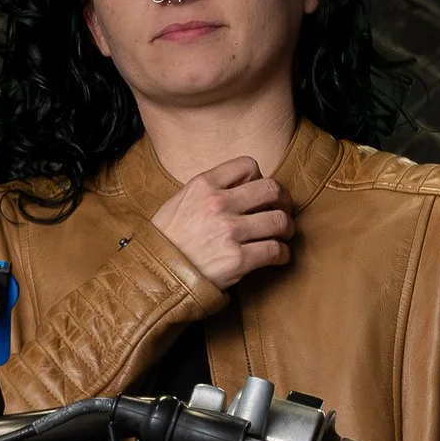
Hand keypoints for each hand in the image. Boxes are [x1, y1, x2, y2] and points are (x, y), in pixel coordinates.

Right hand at [150, 155, 293, 286]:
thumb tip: (240, 188)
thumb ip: (208, 191)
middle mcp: (219, 204)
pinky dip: (283, 253)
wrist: (153, 275)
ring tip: (284, 233)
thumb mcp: (179, 202)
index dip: (260, 177)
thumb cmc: (165, 241)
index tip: (259, 192)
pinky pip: (275, 250)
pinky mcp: (238, 260)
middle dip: (283, 199)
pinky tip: (278, 255)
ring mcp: (230, 232)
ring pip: (279, 220)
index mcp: (204, 184)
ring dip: (287, 227)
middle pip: (271, 189)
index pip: (248, 165)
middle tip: (283, 210)